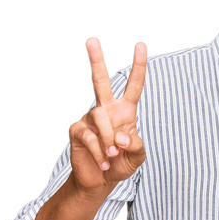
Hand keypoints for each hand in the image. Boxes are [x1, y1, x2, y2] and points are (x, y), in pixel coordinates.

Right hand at [68, 38, 146, 192]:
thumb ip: (136, 146)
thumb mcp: (137, 156)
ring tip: (112, 156)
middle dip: (96, 60)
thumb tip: (120, 136)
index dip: (138, 66)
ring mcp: (89, 118)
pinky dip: (99, 151)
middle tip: (91, 39)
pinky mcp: (77, 131)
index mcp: (125, 111)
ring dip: (109, 140)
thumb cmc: (121, 163)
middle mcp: (106, 110)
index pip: (133, 86)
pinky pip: (89, 136)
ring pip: (100, 118)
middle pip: (100, 81)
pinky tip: (103, 162)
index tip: (141, 44)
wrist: (100, 180)